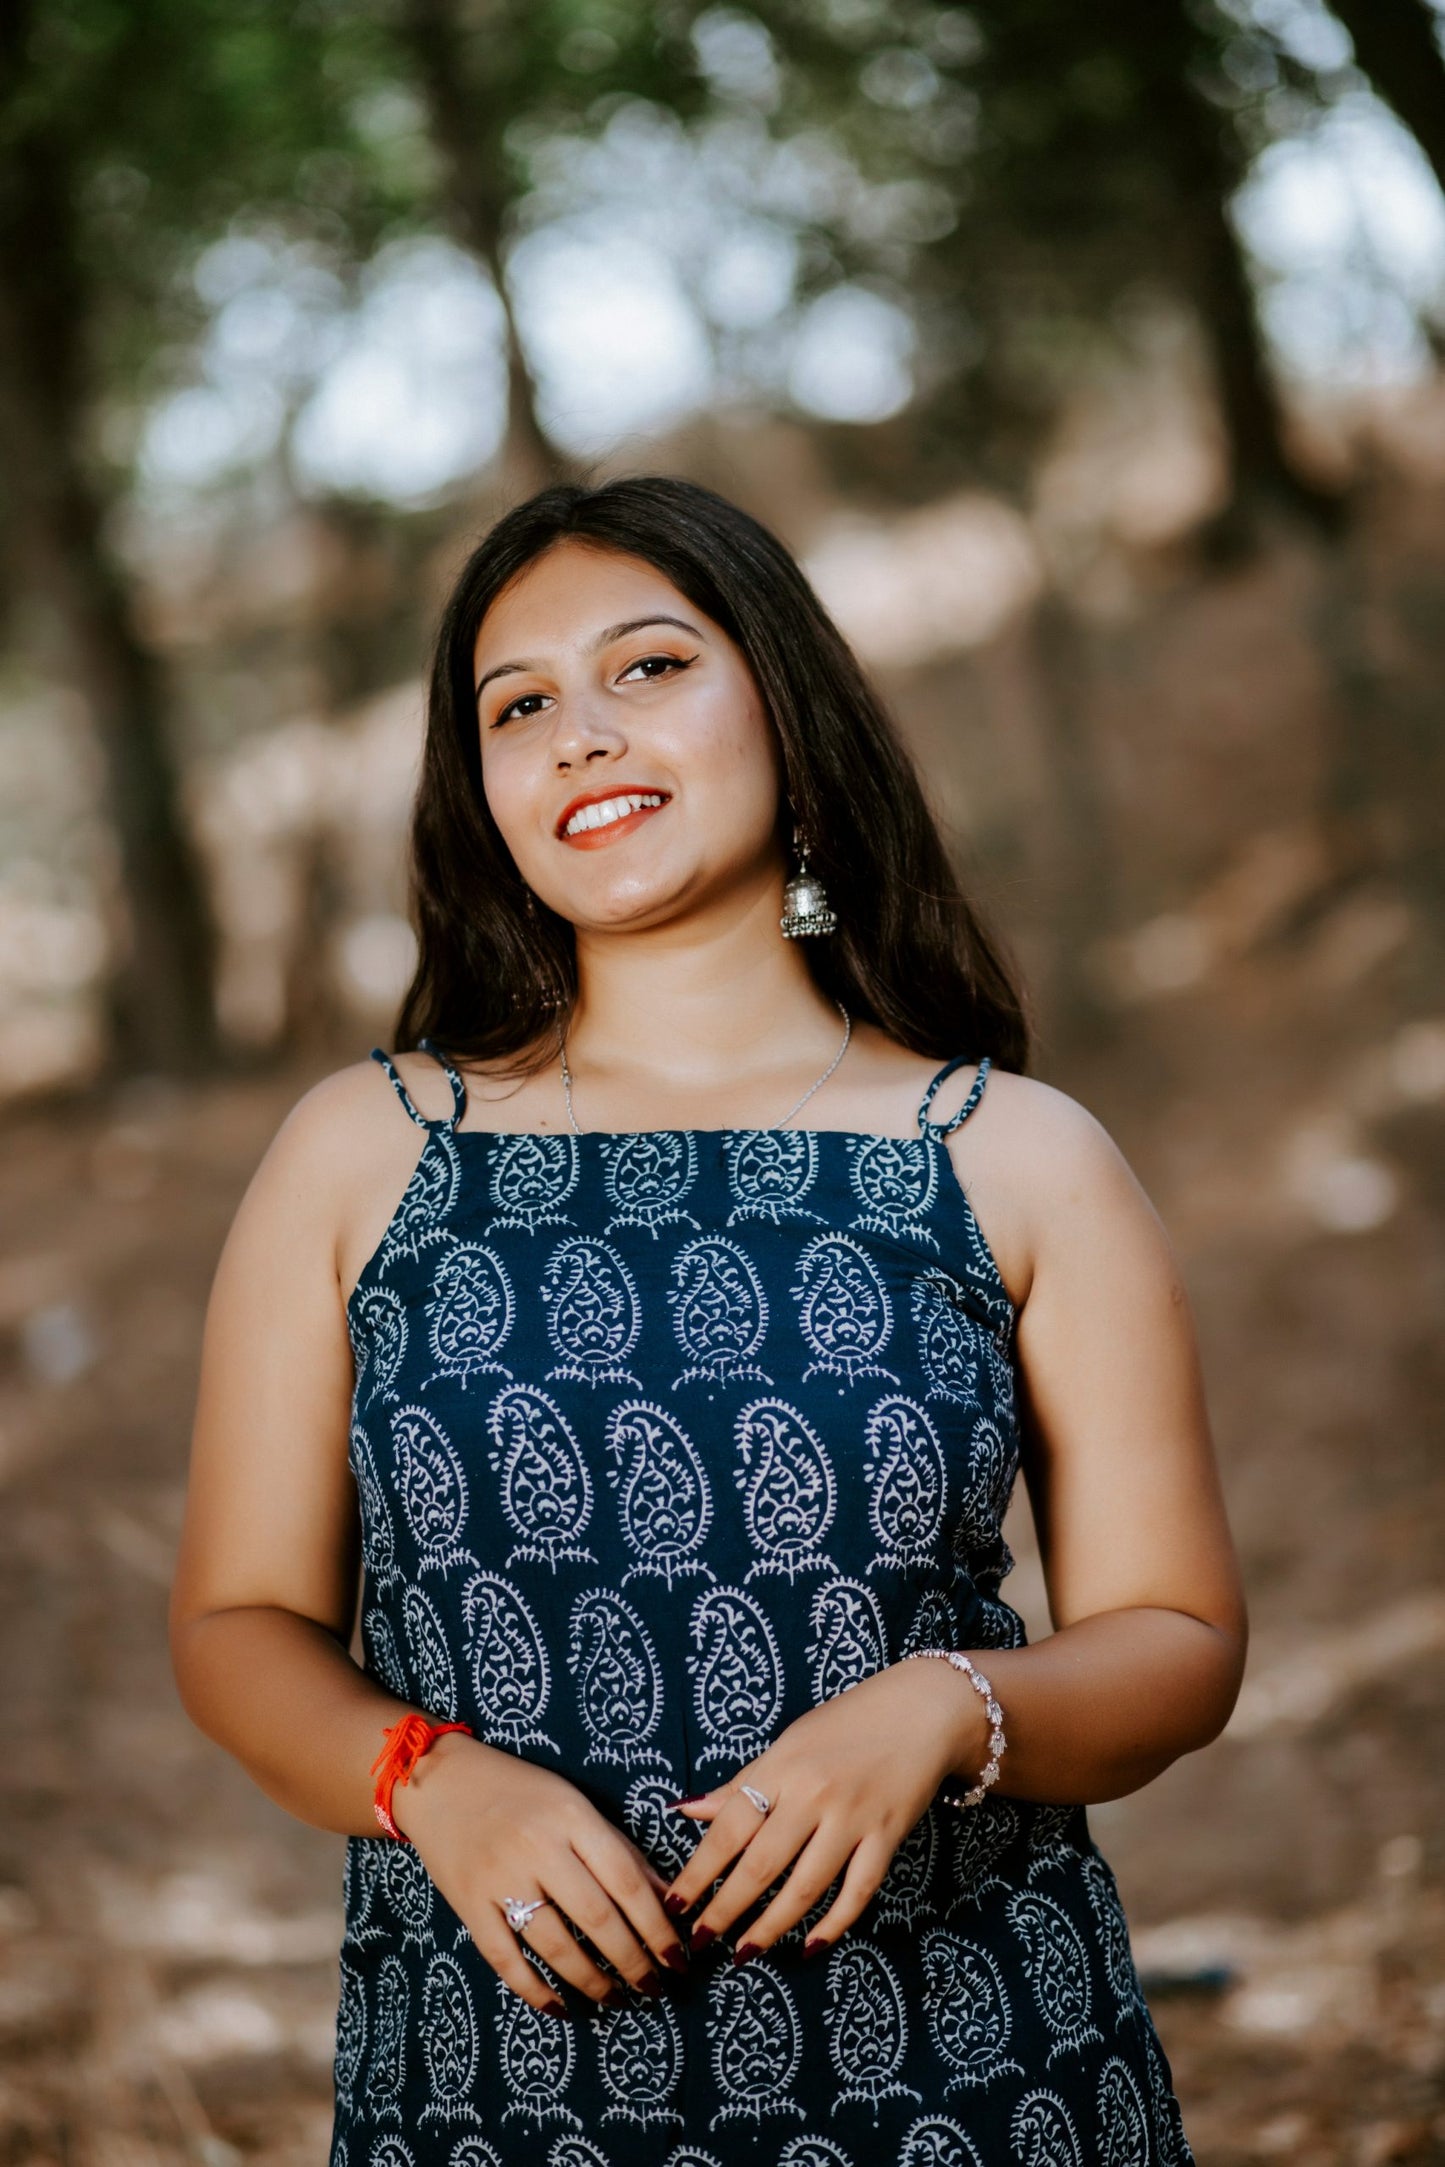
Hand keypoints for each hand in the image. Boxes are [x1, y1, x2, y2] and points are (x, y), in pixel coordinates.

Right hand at [393, 1732, 687, 2015]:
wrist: (440, 1780)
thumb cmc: (520, 1791)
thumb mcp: (575, 1804)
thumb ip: (620, 1850)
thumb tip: (669, 1900)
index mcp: (571, 1816)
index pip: (626, 1879)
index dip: (656, 1925)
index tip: (676, 1957)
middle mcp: (537, 1848)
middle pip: (595, 1918)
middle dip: (632, 1961)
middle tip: (653, 1989)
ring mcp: (499, 1879)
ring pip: (555, 1945)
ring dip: (592, 1981)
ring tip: (617, 2000)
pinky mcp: (468, 1905)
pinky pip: (505, 1959)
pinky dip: (535, 1990)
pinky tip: (562, 2007)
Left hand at [660, 1658, 989, 1957]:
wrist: (921, 1710)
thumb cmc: (846, 1724)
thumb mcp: (788, 1743)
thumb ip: (743, 1783)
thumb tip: (687, 1810)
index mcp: (782, 1768)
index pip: (728, 1828)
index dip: (698, 1872)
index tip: (673, 1906)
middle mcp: (814, 1794)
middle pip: (762, 1864)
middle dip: (725, 1909)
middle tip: (699, 1942)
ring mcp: (853, 1818)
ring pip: (806, 1886)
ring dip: (771, 1926)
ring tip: (745, 1952)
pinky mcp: (887, 1836)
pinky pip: (858, 1890)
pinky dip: (835, 1923)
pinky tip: (811, 1946)